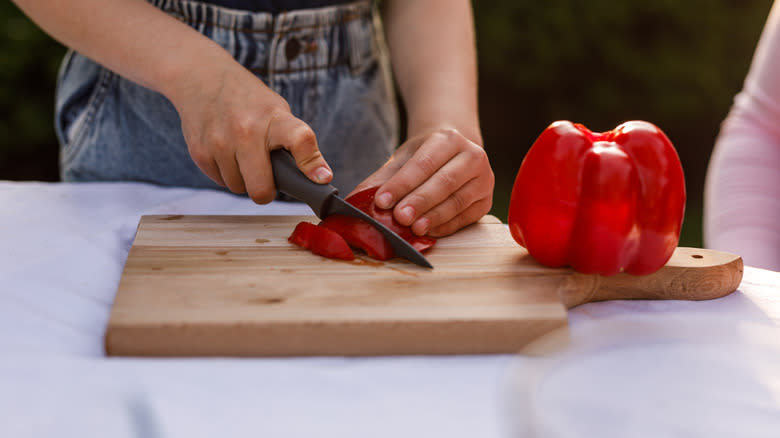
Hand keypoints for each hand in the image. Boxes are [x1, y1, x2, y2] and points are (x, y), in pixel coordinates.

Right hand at [169, 62, 331, 202]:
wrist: (202, 77)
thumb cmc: (248, 100)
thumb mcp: (277, 110)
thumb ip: (295, 142)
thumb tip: (319, 178)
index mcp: (274, 118)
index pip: (299, 140)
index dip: (311, 163)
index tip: (322, 179)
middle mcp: (246, 131)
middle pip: (261, 188)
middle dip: (265, 191)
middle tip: (267, 178)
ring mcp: (220, 143)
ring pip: (239, 188)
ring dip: (243, 180)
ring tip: (243, 156)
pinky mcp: (200, 152)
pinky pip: (221, 181)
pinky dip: (226, 174)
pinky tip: (226, 152)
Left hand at [353, 128, 493, 236]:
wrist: (454, 152)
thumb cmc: (425, 156)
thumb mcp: (402, 158)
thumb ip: (382, 179)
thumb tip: (354, 202)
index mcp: (449, 139)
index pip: (424, 163)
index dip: (402, 184)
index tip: (382, 200)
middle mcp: (472, 156)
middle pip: (444, 183)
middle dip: (419, 202)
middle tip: (399, 217)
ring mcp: (484, 179)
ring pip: (458, 201)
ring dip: (434, 217)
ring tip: (414, 229)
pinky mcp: (486, 201)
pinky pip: (466, 217)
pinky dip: (446, 226)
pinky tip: (429, 232)